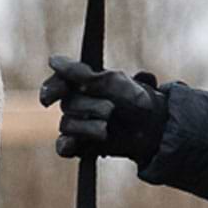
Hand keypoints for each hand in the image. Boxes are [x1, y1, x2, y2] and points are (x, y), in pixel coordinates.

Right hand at [39, 55, 168, 163]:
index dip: (54, 87)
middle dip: (88, 106)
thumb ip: (83, 74)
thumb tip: (53, 61)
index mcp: (81, 83)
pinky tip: (74, 143)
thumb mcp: (113, 81)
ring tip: (106, 128)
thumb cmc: (135, 100)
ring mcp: (77, 125)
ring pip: (67, 125)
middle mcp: (76, 103)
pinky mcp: (80, 146)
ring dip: (87, 126)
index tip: (61, 89)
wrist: (153, 129)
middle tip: (110, 109)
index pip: (58, 83)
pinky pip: (63, 146)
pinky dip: (66, 145)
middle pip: (66, 104)